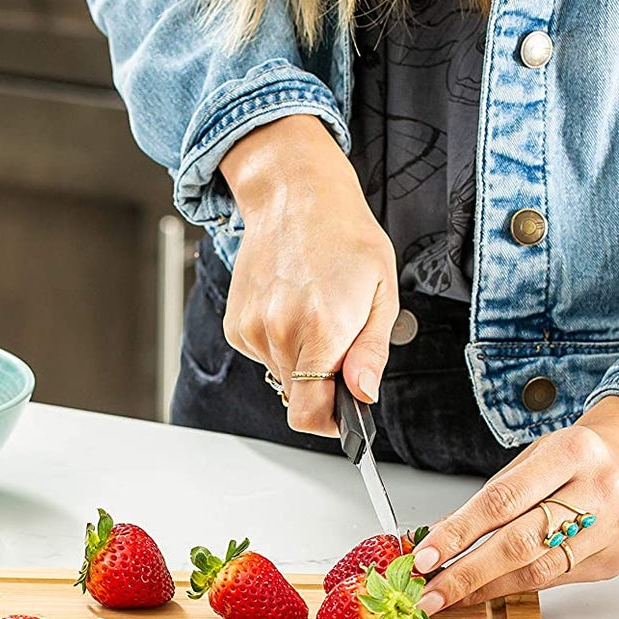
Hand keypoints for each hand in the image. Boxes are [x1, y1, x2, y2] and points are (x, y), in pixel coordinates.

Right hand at [219, 115, 397, 436]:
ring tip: (315, 314)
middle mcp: (280, 333)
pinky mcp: (237, 325)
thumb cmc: (345, 236)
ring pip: (280, 377)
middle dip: (321, 384)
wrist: (295, 195)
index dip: (330, 423)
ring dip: (300, 361)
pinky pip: (262, 356)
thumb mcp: (381, 291)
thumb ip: (371, 352)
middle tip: (339, 342)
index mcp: (321, 330)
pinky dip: (279, 343)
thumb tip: (363, 395)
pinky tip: (291, 307)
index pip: (309, 414)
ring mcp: (253, 330)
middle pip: (297, 398)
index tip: (343, 412)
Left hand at [411, 396, 618, 610]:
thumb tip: (439, 537)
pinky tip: (490, 589)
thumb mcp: (532, 460)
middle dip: (467, 573)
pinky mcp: (616, 559)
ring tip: (452, 596)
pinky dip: (517, 586)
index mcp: (572, 452)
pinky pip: (556, 579)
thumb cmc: (577, 458)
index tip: (425, 556)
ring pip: (539, 570)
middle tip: (430, 594)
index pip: (503, 500)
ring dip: (487, 588)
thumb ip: (489, 498)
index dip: (459, 532)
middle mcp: (599, 489)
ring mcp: (613, 527)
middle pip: (520, 543)